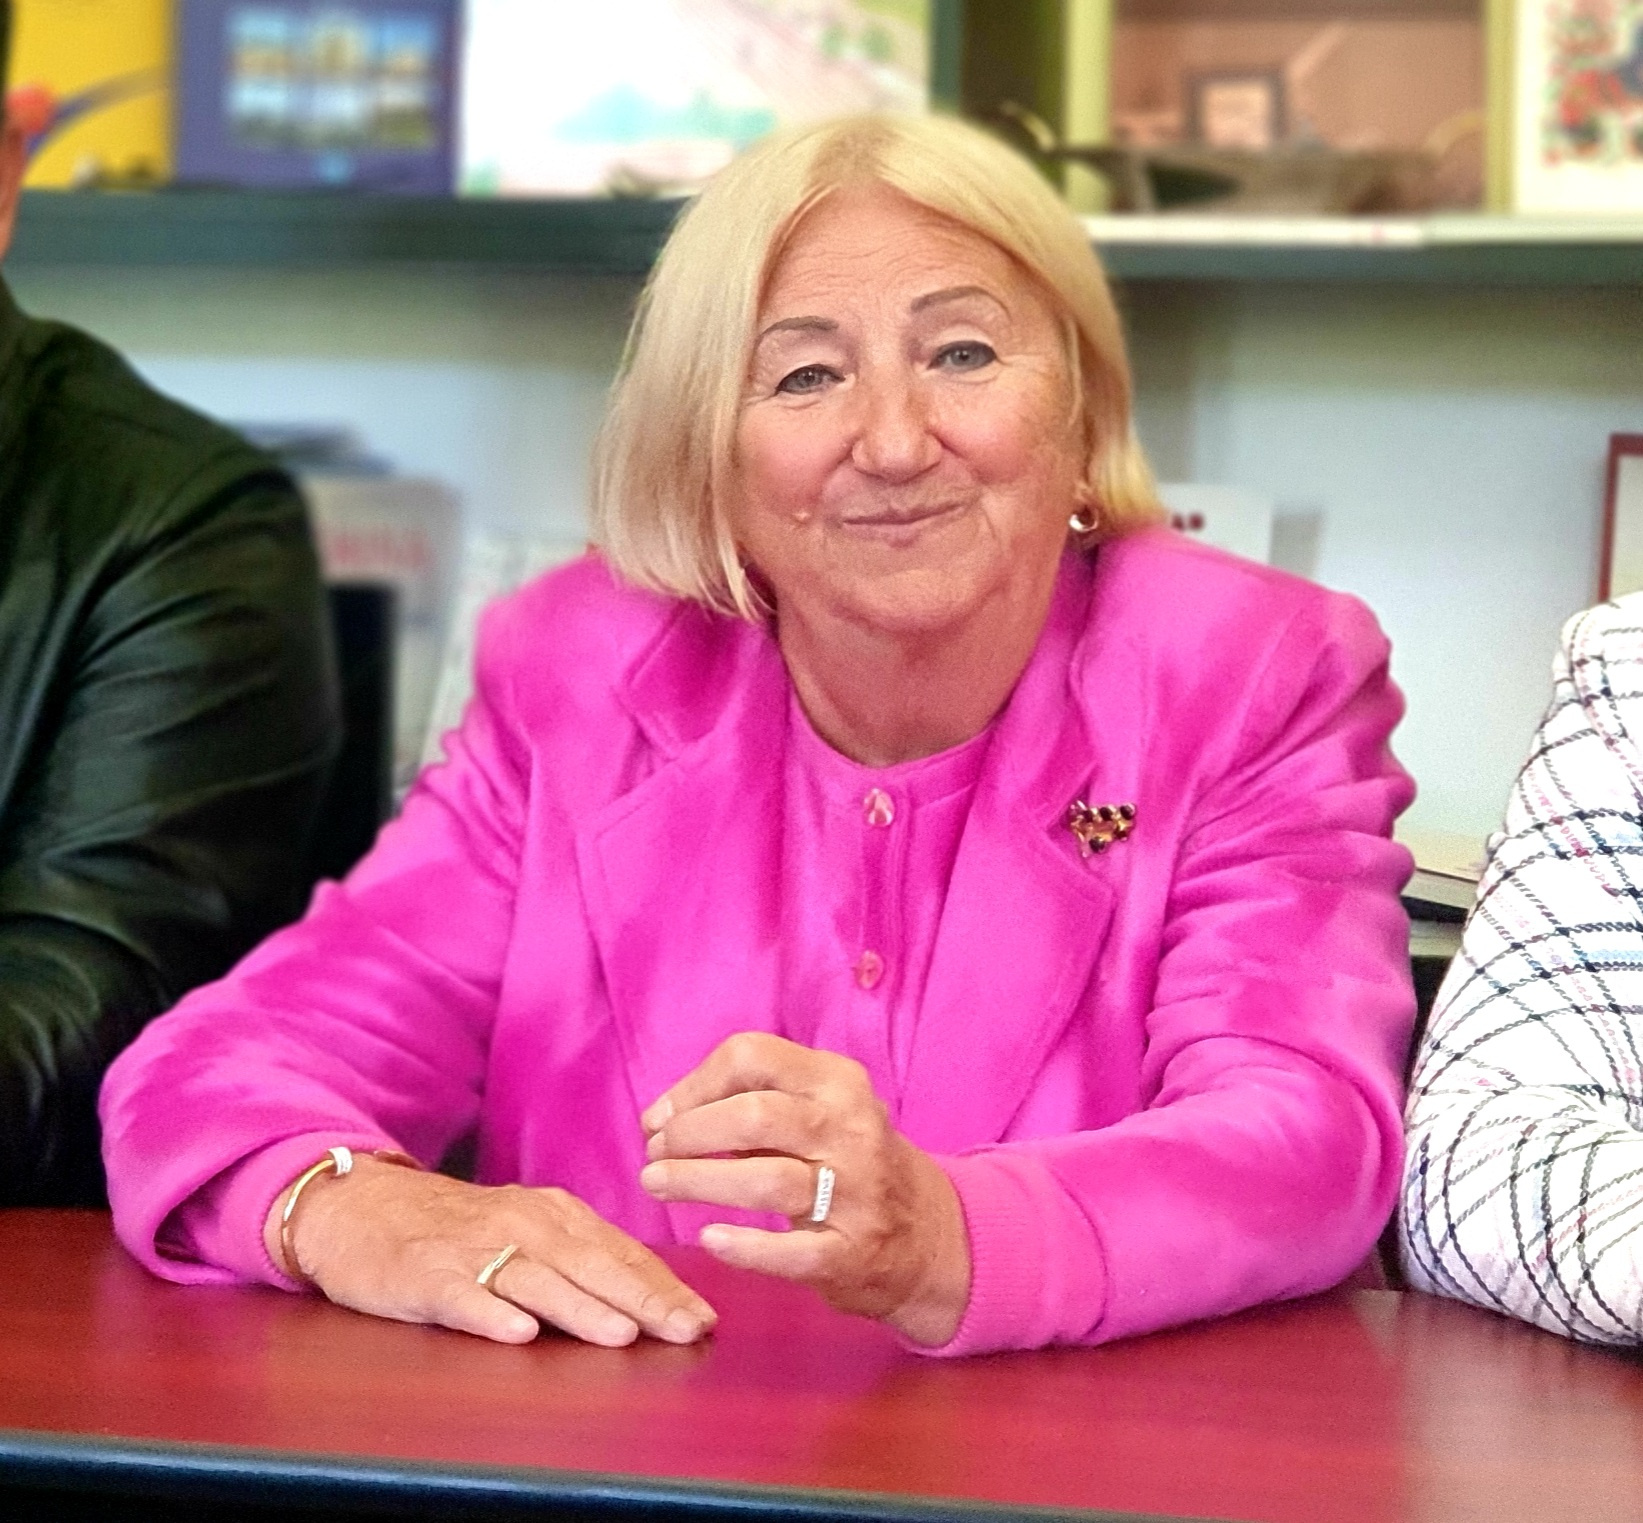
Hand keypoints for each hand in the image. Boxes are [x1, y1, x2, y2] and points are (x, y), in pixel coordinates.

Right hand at [264, 1155, 715, 1346]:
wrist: (364, 1206)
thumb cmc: (459, 1228)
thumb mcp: (528, 1229)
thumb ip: (581, 1257)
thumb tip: (649, 1295)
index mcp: (554, 1214)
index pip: (621, 1253)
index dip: (664, 1287)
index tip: (705, 1318)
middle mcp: (522, 1225)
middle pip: (592, 1265)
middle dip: (644, 1300)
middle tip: (686, 1330)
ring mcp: (473, 1249)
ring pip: (537, 1281)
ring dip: (581, 1309)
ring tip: (622, 1335)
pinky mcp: (425, 1275)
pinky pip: (462, 1296)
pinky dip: (490, 1314)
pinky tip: (517, 1334)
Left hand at [638, 1033, 970, 1345]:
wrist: (927, 1234)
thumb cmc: (847, 1162)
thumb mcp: (818, 1111)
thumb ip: (750, 1104)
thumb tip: (663, 1117)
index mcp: (837, 1081)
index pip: (753, 1056)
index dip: (693, 1085)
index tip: (658, 1118)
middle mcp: (852, 1129)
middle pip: (756, 1115)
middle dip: (690, 1133)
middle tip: (652, 1154)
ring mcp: (857, 1192)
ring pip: (767, 1180)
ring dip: (699, 1181)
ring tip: (658, 1185)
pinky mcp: (853, 1252)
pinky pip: (792, 1251)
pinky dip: (746, 1246)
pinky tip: (711, 1239)